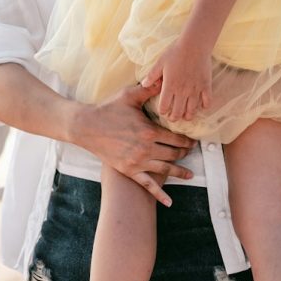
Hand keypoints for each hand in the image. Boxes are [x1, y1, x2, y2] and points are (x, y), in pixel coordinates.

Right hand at [70, 81, 194, 204]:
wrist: (86, 127)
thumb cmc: (108, 109)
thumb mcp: (128, 95)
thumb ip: (148, 88)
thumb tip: (164, 78)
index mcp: (149, 131)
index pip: (176, 137)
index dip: (187, 139)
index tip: (193, 140)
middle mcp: (146, 149)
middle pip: (173, 154)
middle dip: (185, 153)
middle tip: (191, 151)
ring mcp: (138, 162)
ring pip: (165, 169)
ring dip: (180, 172)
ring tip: (190, 174)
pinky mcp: (129, 171)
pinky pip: (147, 185)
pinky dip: (160, 194)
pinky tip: (169, 202)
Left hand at [144, 40, 210, 123]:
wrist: (194, 44)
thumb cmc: (175, 52)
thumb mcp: (160, 63)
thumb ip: (152, 76)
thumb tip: (143, 84)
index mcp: (170, 86)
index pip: (164, 107)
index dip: (162, 111)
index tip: (163, 111)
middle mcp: (182, 91)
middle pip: (177, 113)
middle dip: (174, 118)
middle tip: (173, 117)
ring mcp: (195, 90)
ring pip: (192, 111)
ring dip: (188, 115)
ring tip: (186, 116)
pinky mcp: (206, 86)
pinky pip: (207, 102)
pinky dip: (204, 106)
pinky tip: (201, 106)